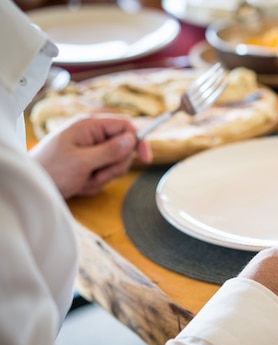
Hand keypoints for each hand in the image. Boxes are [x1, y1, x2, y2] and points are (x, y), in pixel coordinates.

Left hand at [30, 115, 151, 198]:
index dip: (138, 141)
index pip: (125, 126)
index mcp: (89, 127)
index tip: (145, 158)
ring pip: (115, 164)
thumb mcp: (82, 161)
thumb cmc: (50, 170)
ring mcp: (91, 151)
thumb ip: (109, 150)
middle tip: (98, 174)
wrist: (32, 186)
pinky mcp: (89, 164)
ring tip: (84, 180)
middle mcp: (92, 136)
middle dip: (114, 166)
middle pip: (123, 148)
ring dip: (103, 176)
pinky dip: (95, 183)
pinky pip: (105, 174)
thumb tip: (131, 140)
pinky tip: (79, 184)